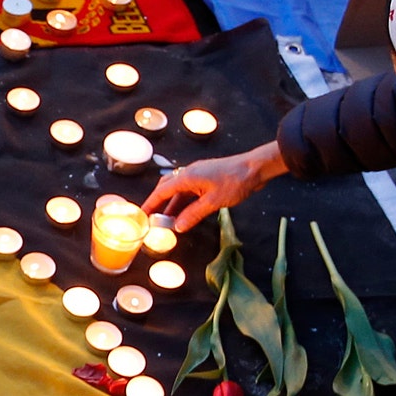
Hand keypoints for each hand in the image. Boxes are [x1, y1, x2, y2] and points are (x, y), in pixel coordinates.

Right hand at [141, 140, 288, 231]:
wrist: (254, 168)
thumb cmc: (235, 181)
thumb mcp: (213, 202)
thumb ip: (193, 214)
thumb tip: (178, 226)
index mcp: (187, 176)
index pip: (162, 191)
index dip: (151, 204)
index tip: (142, 215)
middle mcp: (189, 173)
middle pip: (167, 188)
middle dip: (159, 203)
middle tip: (153, 218)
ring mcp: (198, 175)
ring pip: (179, 190)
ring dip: (173, 204)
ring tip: (168, 220)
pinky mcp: (207, 178)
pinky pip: (189, 191)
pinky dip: (184, 202)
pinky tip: (186, 212)